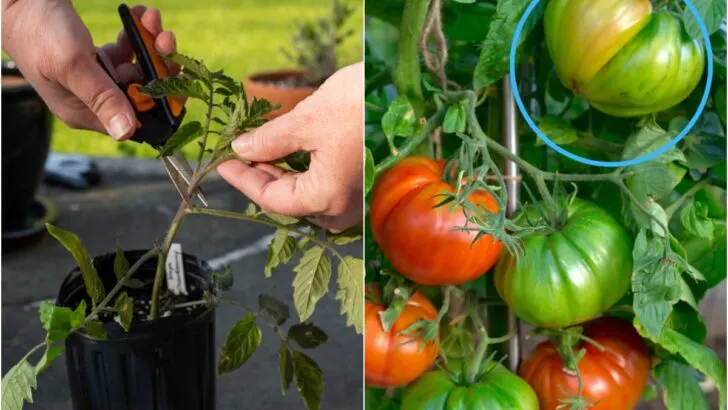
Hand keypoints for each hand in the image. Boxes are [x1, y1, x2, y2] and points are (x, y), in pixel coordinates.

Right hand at [1, 2, 177, 139]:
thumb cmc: (37, 31)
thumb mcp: (73, 66)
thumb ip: (103, 97)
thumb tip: (126, 133)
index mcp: (83, 113)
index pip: (134, 121)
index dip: (160, 102)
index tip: (175, 80)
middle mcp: (92, 100)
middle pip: (141, 93)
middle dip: (159, 66)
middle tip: (165, 39)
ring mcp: (96, 77)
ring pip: (138, 68)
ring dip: (151, 44)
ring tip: (152, 20)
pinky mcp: (96, 57)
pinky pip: (127, 51)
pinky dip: (137, 35)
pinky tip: (139, 15)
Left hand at [217, 62, 363, 231]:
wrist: (410, 92)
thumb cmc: (361, 104)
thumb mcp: (307, 120)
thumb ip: (270, 140)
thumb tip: (242, 148)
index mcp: (327, 198)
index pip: (272, 199)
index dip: (243, 181)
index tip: (223, 164)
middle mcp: (344, 208)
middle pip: (291, 204)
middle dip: (263, 180)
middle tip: (240, 157)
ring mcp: (359, 200)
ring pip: (310, 199)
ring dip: (285, 178)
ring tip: (263, 154)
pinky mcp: (366, 186)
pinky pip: (329, 191)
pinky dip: (307, 175)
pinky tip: (295, 156)